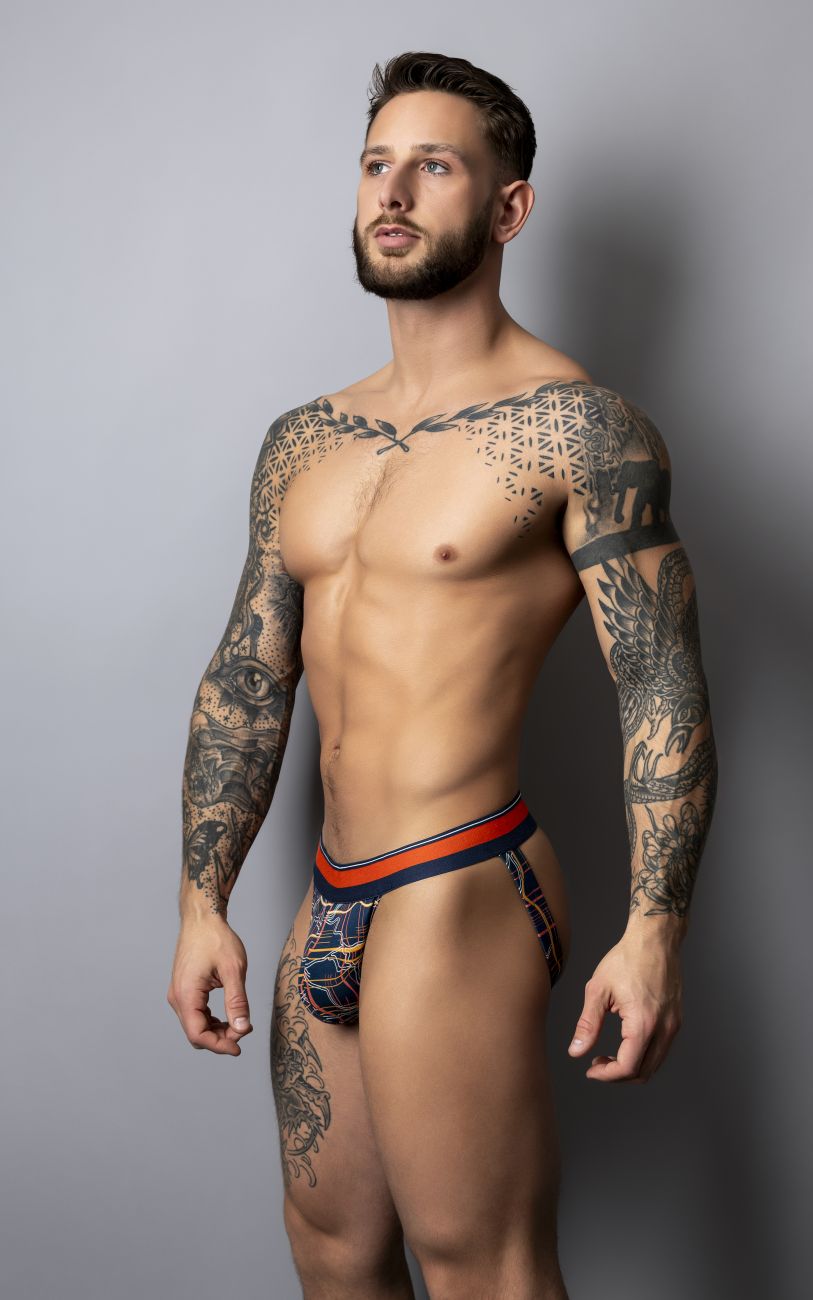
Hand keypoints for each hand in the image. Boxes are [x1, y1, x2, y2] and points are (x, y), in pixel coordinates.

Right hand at [167, 914, 252, 1055]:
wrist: (202, 918)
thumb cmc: (216, 938)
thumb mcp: (233, 970)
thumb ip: (237, 1002)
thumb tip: (242, 1029)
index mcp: (186, 995)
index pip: (197, 1035)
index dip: (219, 1046)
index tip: (239, 1047)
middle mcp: (177, 997)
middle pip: (195, 1033)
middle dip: (220, 1039)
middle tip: (244, 1030)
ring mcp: (178, 993)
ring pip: (195, 1025)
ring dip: (216, 1030)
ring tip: (239, 1024)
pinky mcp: (183, 989)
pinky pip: (195, 1014)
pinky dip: (211, 1020)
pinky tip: (228, 1016)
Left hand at [567, 929, 683, 1081]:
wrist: (655, 939)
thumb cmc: (626, 959)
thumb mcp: (598, 990)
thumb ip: (587, 1024)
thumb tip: (576, 1052)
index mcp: (644, 1022)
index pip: (628, 1067)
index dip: (607, 1075)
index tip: (591, 1070)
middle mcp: (664, 1028)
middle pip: (643, 1072)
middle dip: (618, 1074)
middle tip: (597, 1063)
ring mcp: (673, 1024)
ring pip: (654, 1063)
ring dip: (632, 1066)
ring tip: (609, 1055)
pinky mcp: (676, 1019)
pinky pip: (661, 1049)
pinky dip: (643, 1054)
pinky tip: (625, 1041)